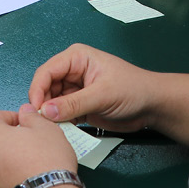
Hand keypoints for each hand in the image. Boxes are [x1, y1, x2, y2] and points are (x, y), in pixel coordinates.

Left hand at [0, 104, 76, 187]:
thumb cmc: (47, 161)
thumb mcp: (45, 128)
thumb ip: (31, 116)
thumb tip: (24, 113)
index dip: (12, 117)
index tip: (27, 123)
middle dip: (10, 140)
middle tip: (31, 144)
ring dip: (8, 160)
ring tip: (32, 165)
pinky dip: (10, 178)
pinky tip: (29, 181)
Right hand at [28, 43, 155, 130]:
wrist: (153, 106)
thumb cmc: (134, 89)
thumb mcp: (102, 95)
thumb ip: (73, 104)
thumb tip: (46, 111)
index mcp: (76, 58)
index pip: (47, 72)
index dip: (37, 89)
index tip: (35, 108)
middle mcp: (72, 72)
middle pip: (46, 87)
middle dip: (43, 104)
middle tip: (43, 122)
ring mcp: (75, 89)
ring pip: (51, 102)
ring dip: (51, 116)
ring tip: (55, 127)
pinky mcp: (79, 106)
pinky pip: (62, 114)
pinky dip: (60, 122)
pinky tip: (64, 129)